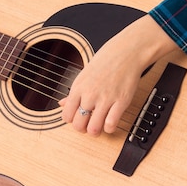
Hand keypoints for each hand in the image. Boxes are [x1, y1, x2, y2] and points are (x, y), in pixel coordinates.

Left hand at [59, 15, 178, 135]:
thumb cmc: (105, 62)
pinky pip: (111, 124)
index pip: (66, 115)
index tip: (77, 118)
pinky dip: (110, 128)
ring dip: (96, 131)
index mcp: (78, 88)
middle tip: (88, 125)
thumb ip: (73, 93)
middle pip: (78, 125)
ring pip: (94, 128)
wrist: (125, 53)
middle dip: (83, 129)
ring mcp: (105, 99)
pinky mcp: (121, 102)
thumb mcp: (83, 75)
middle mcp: (89, 95)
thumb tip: (61, 104)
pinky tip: (110, 122)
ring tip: (99, 126)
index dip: (71, 121)